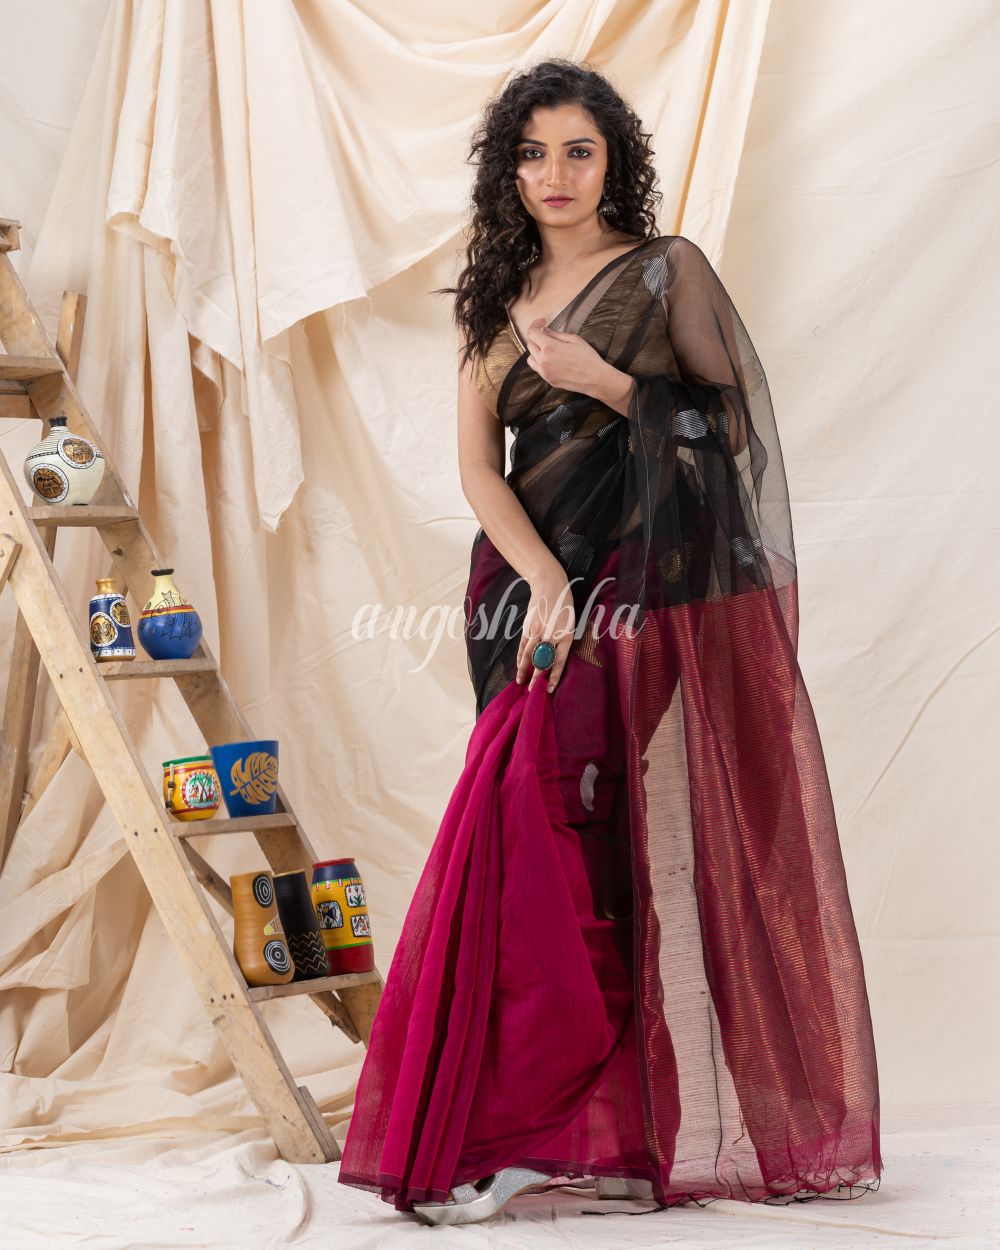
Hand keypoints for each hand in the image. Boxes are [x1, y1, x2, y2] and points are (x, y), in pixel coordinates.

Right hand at [515, 564, 575, 692]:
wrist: (551, 586)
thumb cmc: (564, 606)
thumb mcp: (569, 624)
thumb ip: (561, 641)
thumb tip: (552, 658)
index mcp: (566, 636)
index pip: (559, 662)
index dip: (554, 677)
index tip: (549, 689)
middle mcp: (552, 635)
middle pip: (542, 661)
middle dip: (537, 678)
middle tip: (532, 691)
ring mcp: (538, 631)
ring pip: (530, 655)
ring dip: (524, 670)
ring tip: (520, 681)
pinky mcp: (528, 626)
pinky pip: (523, 645)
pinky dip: (520, 656)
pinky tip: (519, 665)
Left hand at [523, 318, 607, 395]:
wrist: (595, 378)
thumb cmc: (588, 357)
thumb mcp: (574, 339)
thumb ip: (557, 334)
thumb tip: (546, 331)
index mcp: (549, 347)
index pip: (532, 333)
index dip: (535, 324)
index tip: (542, 322)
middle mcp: (543, 360)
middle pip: (530, 345)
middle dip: (537, 337)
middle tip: (547, 334)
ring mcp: (545, 372)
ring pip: (530, 359)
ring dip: (536, 351)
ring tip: (546, 348)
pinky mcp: (549, 380)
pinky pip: (538, 369)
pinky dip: (540, 362)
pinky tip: (551, 359)